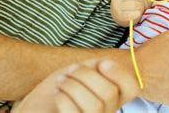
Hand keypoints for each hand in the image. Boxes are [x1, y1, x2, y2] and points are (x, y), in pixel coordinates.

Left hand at [14, 59, 138, 112]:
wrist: (37, 106)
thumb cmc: (62, 86)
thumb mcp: (83, 72)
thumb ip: (97, 68)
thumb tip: (104, 65)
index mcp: (115, 97)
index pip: (132, 88)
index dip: (119, 73)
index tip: (101, 63)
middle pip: (109, 93)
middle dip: (86, 76)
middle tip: (71, 70)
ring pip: (94, 105)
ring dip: (73, 86)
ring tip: (62, 81)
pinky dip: (63, 98)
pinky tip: (58, 93)